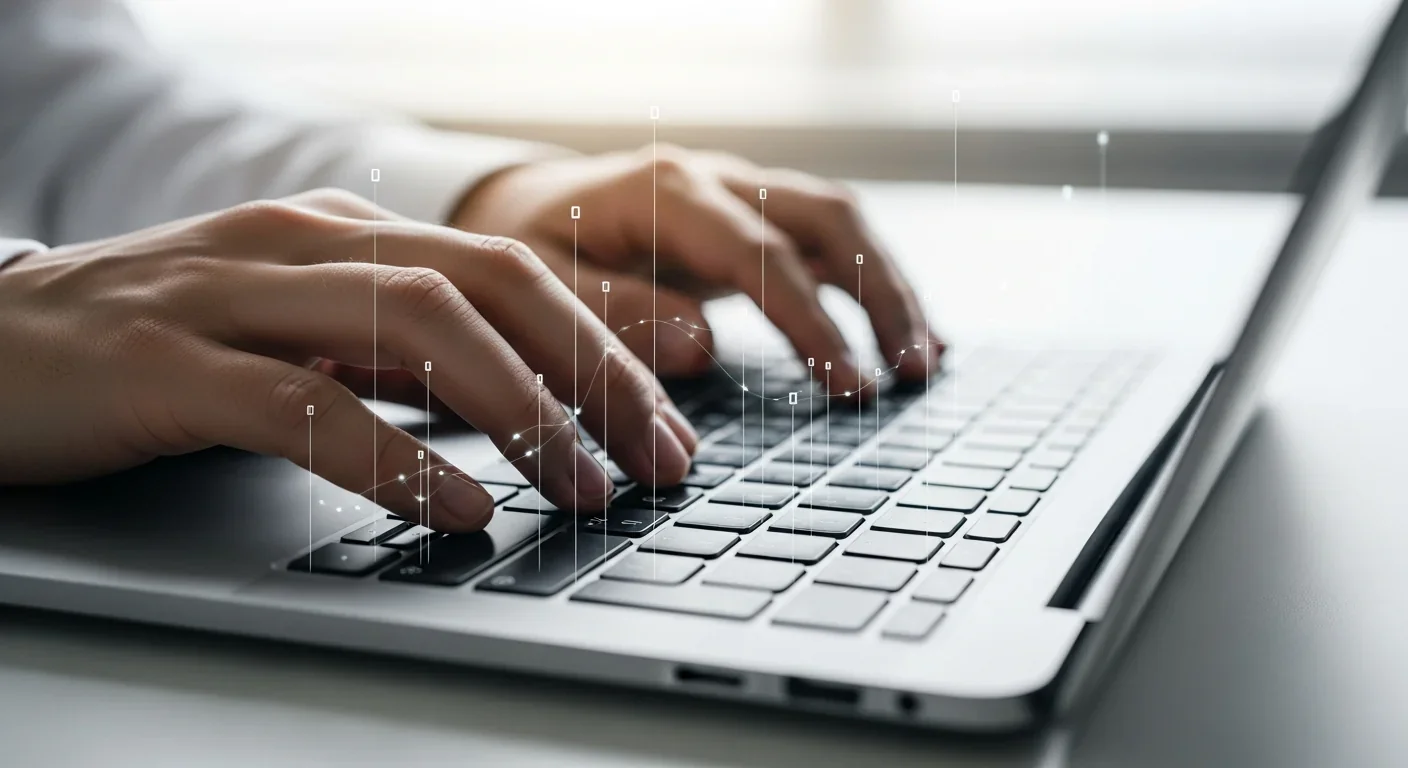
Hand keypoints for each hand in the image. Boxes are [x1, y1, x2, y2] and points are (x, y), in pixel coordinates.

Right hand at [0, 190, 696, 530]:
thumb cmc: (156, 346)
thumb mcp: (299, 333)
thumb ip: (397, 356)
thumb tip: (516, 406)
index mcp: (350, 235)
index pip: (516, 272)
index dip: (608, 346)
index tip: (670, 422)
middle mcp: (307, 243)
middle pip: (494, 289)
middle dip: (595, 378)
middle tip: (659, 461)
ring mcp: (235, 293)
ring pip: (420, 329)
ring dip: (522, 415)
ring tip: (584, 490)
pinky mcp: (167, 362)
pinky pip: (308, 406)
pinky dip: (399, 457)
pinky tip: (459, 508)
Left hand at [454, 145, 943, 389]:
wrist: (516, 207)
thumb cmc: (524, 250)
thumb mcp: (536, 287)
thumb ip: (611, 315)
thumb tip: (700, 346)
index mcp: (665, 193)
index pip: (762, 254)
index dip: (812, 323)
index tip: (849, 385)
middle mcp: (716, 181)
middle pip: (826, 221)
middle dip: (879, 297)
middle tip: (910, 373)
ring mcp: (740, 195)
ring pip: (841, 225)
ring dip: (889, 290)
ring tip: (925, 362)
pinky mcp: (751, 221)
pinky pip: (828, 244)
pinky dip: (871, 288)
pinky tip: (907, 336)